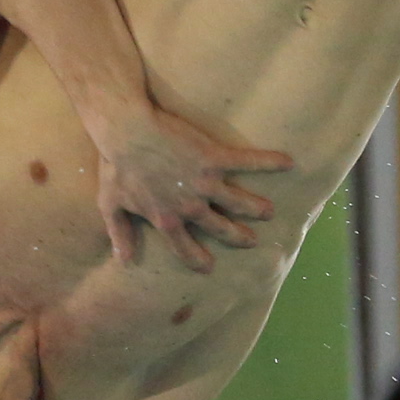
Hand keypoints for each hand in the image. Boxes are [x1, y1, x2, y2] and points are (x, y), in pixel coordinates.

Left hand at [96, 106, 290, 270]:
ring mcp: (206, 183)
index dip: (197, 260)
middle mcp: (191, 207)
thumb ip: (120, 233)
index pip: (185, 249)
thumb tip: (123, 260)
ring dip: (256, 208)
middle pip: (220, 228)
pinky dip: (270, 163)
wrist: (128, 132)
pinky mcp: (215, 158)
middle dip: (237, 236)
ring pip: (239, 201)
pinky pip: (248, 163)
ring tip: (268, 211)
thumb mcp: (110, 205)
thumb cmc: (116, 166)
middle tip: (250, 240)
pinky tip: (288, 162)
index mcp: (166, 220)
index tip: (209, 267)